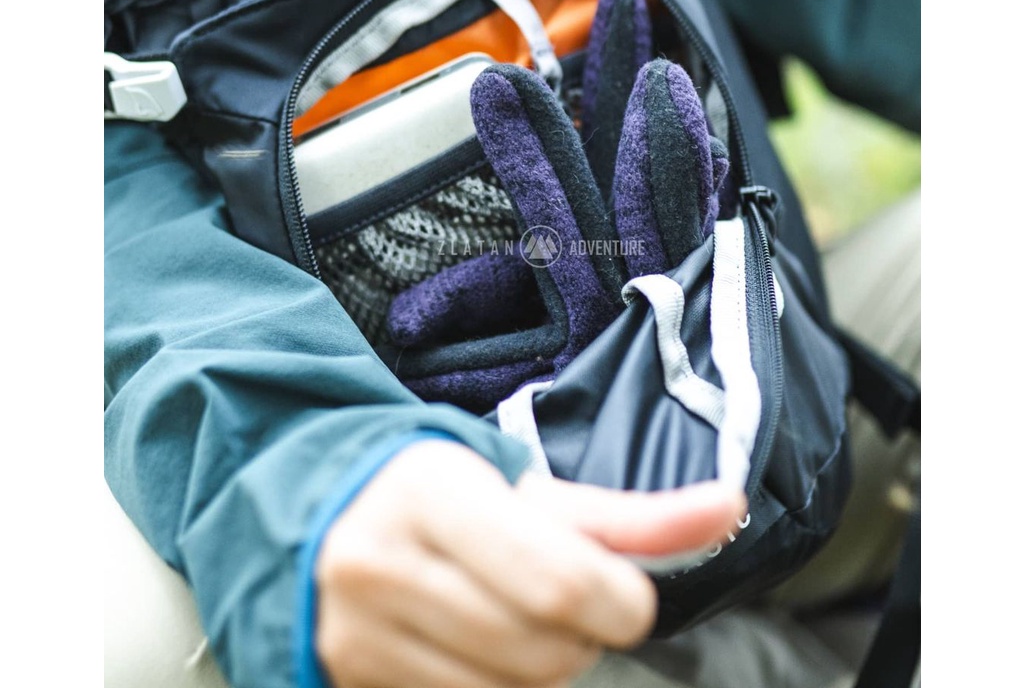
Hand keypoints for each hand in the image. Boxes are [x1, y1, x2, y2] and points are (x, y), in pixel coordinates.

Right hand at [315, 439, 744, 687]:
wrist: (322, 514)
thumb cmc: (442, 493)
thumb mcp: (528, 490)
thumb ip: (632, 514)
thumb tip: (729, 508)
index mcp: (432, 492)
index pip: (558, 583)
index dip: (619, 603)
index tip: (626, 593)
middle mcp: (383, 565)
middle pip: (543, 651)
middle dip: (582, 635)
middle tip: (562, 597)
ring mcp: (359, 636)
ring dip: (544, 669)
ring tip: (513, 617)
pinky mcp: (352, 683)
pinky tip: (479, 647)